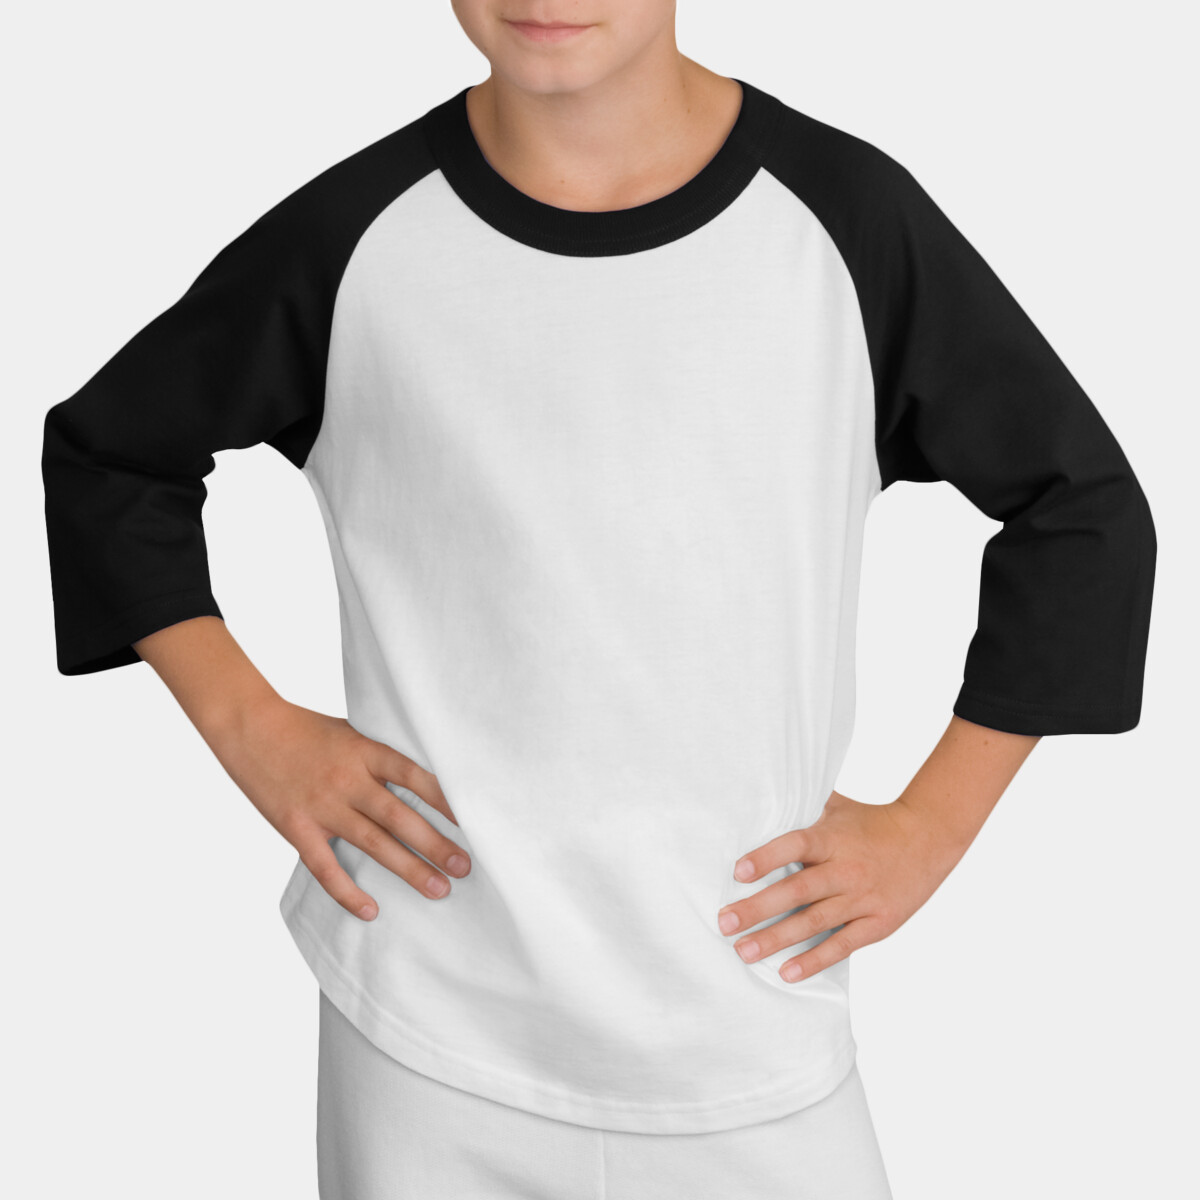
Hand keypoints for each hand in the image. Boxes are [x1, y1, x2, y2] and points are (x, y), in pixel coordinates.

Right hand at [209, 695, 470, 920]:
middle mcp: (347, 779)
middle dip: (436, 844)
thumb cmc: (304, 728)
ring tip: (439, 889)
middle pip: (400, 817)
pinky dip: (348, 892)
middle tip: (466, 867)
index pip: (415, 776)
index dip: (446, 799)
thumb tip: (423, 777)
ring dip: (408, 869)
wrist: (248, 727)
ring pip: (373, 844)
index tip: (475, 820)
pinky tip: (371, 910)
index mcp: (365, 750)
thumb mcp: (351, 731)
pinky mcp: (296, 827)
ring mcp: (322, 806)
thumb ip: (380, 756)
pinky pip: (325, 867)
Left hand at [716, 789, 967, 981]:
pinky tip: (786, 972)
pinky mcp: (878, 923)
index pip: (795, 845)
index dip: (766, 858)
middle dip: (757, 909)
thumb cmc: (871, 821)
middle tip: (724, 923)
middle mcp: (845, 869)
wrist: (929, 837)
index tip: (737, 872)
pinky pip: (842, 945)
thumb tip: (757, 799)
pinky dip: (814, 960)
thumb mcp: (836, 807)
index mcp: (832, 838)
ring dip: (776, 939)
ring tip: (744, 952)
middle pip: (797, 891)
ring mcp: (862, 899)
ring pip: (814, 923)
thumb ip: (802, 808)